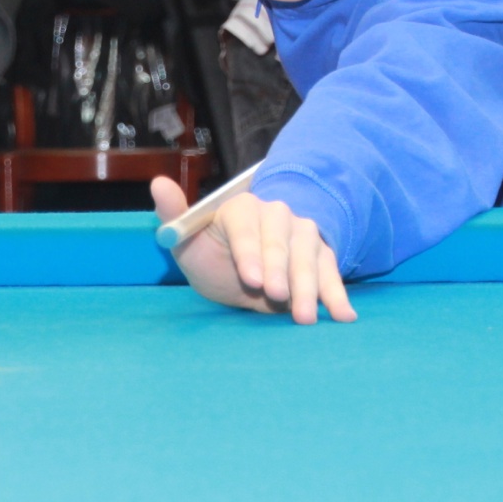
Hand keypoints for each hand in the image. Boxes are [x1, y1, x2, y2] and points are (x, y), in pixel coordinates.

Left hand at [151, 175, 356, 325]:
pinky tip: (344, 315)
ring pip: (309, 257)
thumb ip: (173, 215)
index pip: (247, 227)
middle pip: (282, 240)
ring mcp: (302, 233)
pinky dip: (337, 294)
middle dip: (281, 271)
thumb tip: (158, 183)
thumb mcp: (187, 244)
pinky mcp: (322, 254)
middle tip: (278, 298)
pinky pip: (331, 272)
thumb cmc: (212, 257)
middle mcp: (277, 214)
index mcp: (241, 208)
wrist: (243, 273)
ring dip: (309, 287)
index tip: (251, 280)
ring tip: (305, 318)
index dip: (250, 254)